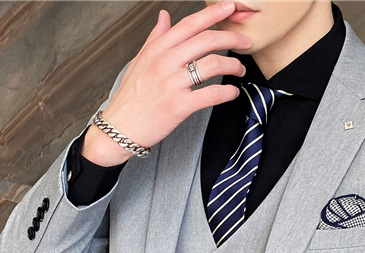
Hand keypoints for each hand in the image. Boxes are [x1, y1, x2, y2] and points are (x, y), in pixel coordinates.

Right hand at [81, 2, 251, 165]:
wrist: (119, 128)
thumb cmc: (130, 98)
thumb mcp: (140, 62)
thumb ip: (155, 38)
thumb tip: (164, 16)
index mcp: (157, 50)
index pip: (189, 24)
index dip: (213, 13)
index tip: (229, 8)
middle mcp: (165, 63)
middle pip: (206, 40)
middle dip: (232, 38)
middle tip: (245, 41)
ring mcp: (172, 84)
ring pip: (212, 64)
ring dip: (232, 65)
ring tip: (239, 69)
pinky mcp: (178, 106)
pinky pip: (210, 94)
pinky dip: (227, 92)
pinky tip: (232, 92)